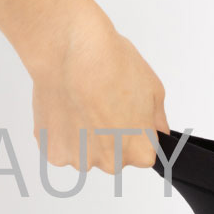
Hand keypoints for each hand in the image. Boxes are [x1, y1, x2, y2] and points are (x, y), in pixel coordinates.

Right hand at [29, 8, 168, 172]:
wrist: (70, 49)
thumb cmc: (112, 64)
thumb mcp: (154, 90)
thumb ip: (157, 120)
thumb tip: (159, 131)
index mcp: (141, 152)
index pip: (143, 152)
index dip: (136, 131)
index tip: (127, 114)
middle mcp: (112, 163)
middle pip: (113, 156)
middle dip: (110, 137)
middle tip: (102, 106)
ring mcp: (81, 160)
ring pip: (86, 152)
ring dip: (84, 136)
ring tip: (81, 105)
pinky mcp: (54, 152)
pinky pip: (62, 148)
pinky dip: (63, 133)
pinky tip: (66, 109)